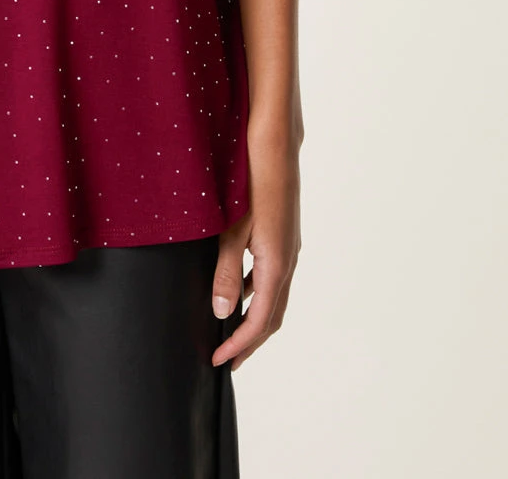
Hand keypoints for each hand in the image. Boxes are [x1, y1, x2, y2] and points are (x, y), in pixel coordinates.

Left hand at [210, 135, 300, 371]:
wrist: (274, 144)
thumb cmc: (251, 182)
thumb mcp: (232, 229)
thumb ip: (226, 272)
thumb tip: (222, 312)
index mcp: (276, 264)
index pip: (260, 321)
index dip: (240, 345)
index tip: (220, 362)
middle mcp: (287, 260)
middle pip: (272, 316)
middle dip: (250, 341)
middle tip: (227, 359)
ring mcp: (288, 246)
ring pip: (274, 296)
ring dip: (255, 317)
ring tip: (231, 329)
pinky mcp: (283, 234)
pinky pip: (273, 276)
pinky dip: (257, 292)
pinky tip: (238, 285)